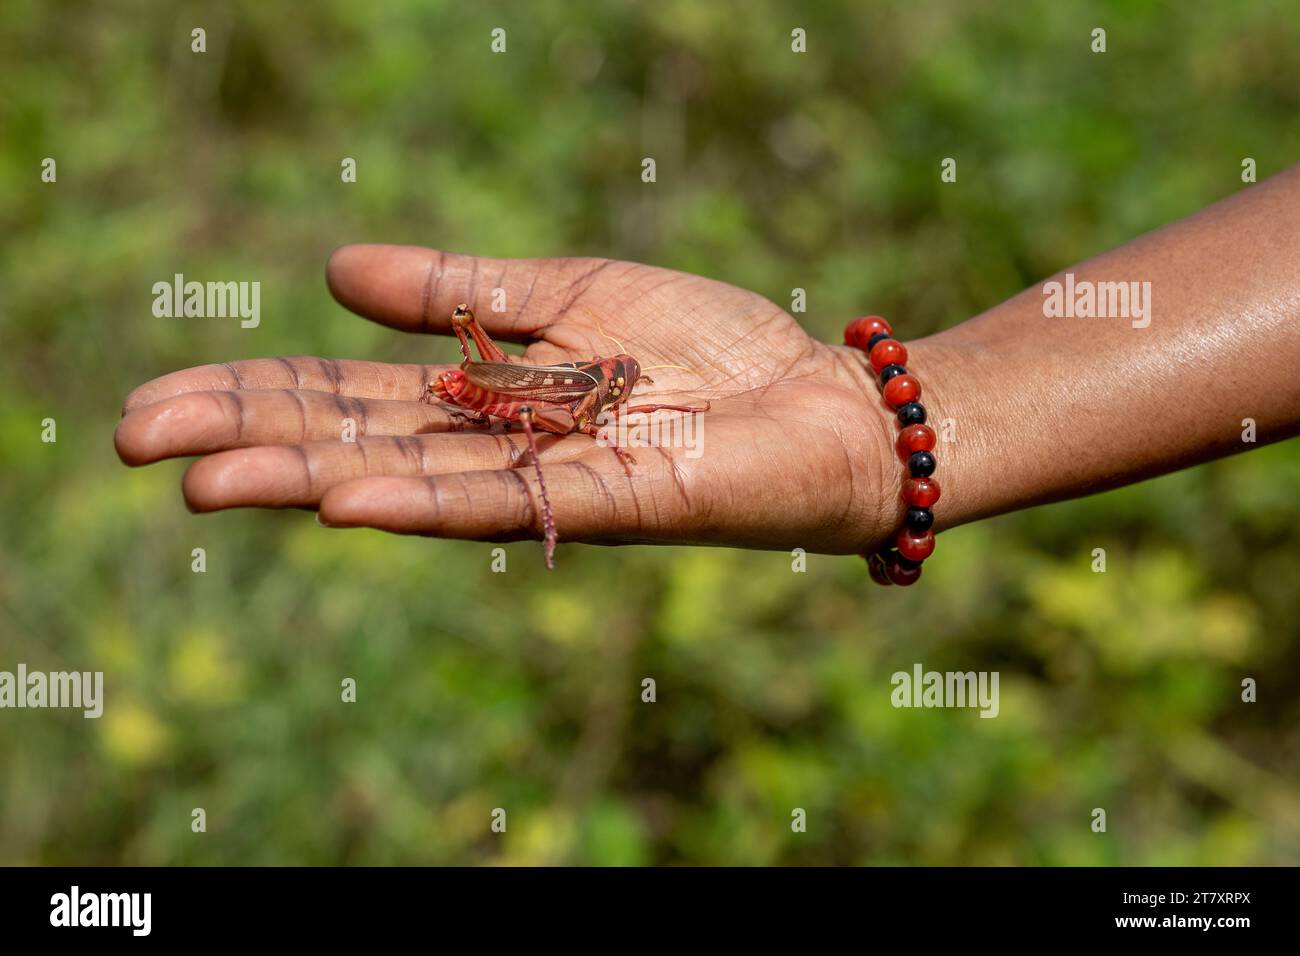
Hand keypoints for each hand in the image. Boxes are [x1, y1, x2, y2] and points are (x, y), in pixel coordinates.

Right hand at [115, 244, 907, 554]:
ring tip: (210, 481)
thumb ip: (462, 291)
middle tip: (137, 441)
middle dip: (252, 440)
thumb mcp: (570, 295)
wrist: (816, 397)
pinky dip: (429, 503)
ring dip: (309, 481)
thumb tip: (336, 270)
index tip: (161, 402)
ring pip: (414, 483)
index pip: (349, 395)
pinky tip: (349, 501)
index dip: (258, 395)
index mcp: (484, 397)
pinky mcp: (616, 505)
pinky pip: (512, 506)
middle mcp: (501, 449)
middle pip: (358, 441)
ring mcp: (552, 484)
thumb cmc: (706, 349)